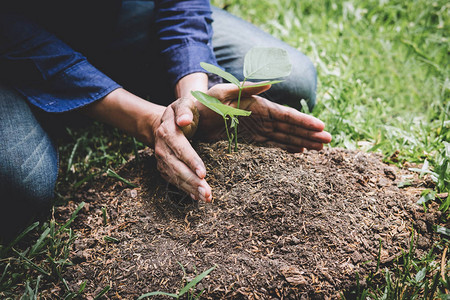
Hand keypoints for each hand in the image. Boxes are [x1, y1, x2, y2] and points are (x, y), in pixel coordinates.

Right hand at [153, 97, 211, 201]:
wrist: (164, 122)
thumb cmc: (181, 112)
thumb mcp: (183, 104)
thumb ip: (185, 109)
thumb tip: (184, 120)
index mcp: (167, 131)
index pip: (180, 148)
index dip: (191, 161)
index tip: (203, 173)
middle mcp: (162, 148)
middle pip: (177, 167)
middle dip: (192, 181)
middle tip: (207, 192)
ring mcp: (161, 160)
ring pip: (176, 177)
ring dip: (190, 189)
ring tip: (205, 197)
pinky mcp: (164, 168)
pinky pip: (174, 181)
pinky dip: (185, 190)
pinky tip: (196, 198)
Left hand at [195, 83, 331, 151]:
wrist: (192, 115)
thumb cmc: (205, 101)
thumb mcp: (223, 92)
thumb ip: (247, 87)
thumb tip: (271, 83)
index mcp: (258, 105)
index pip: (286, 115)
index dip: (304, 122)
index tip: (321, 128)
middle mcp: (261, 117)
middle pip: (290, 127)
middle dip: (309, 134)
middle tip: (329, 141)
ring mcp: (257, 129)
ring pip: (284, 137)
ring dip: (302, 141)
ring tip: (320, 148)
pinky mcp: (250, 138)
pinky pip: (272, 144)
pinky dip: (286, 148)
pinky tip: (299, 151)